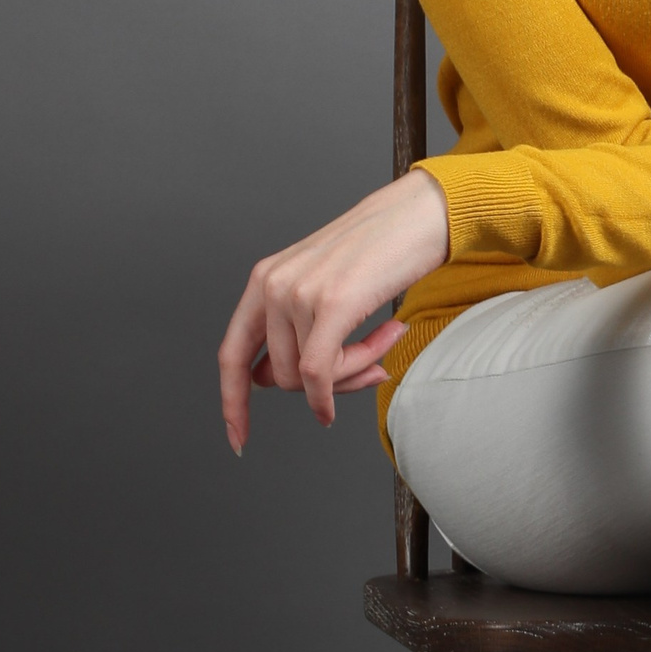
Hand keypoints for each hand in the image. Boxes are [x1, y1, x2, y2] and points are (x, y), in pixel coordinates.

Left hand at [217, 168, 450, 451]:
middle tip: (369, 367)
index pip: (231, 355)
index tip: (238, 438)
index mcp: (264, 280)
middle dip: (325, 386)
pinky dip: (337, 391)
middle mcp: (272, 285)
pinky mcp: (330, 303)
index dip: (233, 403)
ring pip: (308, 377)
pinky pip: (320, 373)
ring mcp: (298, 293)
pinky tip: (378, 368)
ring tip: (384, 339)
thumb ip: (294, 332)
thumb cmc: (381, 249)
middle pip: (280, 378)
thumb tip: (273, 382)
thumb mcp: (323, 289)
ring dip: (352, 372)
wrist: (419, 213)